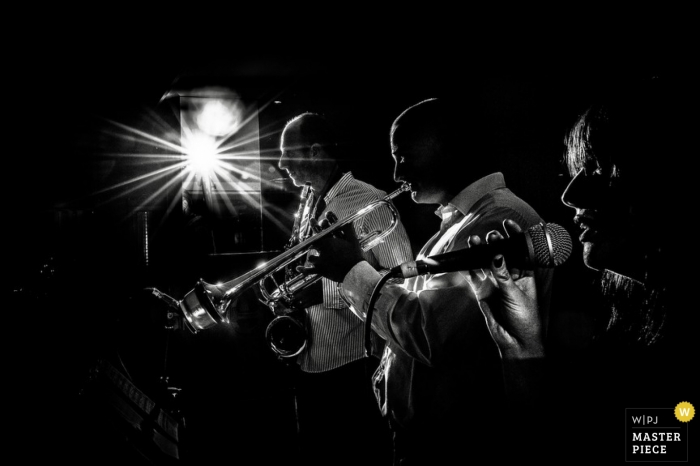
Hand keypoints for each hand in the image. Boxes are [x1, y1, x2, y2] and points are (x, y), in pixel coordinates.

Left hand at [296, 215, 363, 282]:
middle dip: (310, 242)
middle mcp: (322, 250)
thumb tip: (348, 220)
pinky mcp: (321, 271)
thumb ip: (349, 229)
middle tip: (307, 238)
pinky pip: (310, 271)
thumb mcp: (353, 240)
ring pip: (311, 258)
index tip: (313, 221)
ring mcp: (321, 261)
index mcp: (329, 241)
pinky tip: (298, 268)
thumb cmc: (355, 255)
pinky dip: (304, 270)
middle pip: (312, 244)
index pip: (319, 233)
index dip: (316, 227)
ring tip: (312, 258)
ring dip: (312, 258)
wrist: (355, 271)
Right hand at [464, 219, 543, 359]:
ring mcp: (494, 283)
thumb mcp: (516, 294)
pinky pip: (474, 276)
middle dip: (496, 243)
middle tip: (491, 236)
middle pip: (501, 254)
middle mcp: (509, 276)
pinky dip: (469, 267)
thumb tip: (497, 255)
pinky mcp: (482, 291)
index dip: (515, 237)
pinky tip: (465, 258)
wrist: (515, 341)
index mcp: (525, 274)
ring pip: (485, 262)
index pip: (519, 251)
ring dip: (480, 252)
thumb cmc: (525, 318)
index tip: (508, 224)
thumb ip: (504, 275)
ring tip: (475, 241)